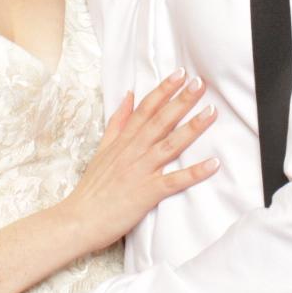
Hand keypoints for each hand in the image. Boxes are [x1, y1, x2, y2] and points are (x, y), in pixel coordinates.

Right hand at [64, 71, 217, 248]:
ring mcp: (141, 171)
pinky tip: (213, 163)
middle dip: (181, 100)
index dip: (163, 90)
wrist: (78, 219)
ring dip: (192, 128)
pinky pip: (175, 181)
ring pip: (170, 145)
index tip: (180, 74)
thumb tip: (128, 96)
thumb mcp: (102, 148)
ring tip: (211, 112)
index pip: (145, 109)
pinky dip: (194, 173)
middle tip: (199, 83)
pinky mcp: (148, 193)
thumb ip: (117, 122)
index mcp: (124, 141)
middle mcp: (133, 151)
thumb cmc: (92, 188)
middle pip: (160, 120)